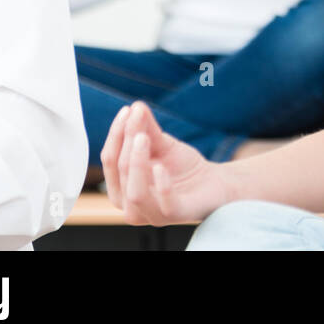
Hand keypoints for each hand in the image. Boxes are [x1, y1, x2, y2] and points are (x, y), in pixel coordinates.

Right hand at [101, 102, 230, 225]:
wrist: (213, 182)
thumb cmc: (182, 166)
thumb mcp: (162, 144)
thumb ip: (146, 128)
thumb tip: (135, 107)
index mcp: (121, 187)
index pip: (110, 160)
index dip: (116, 135)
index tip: (127, 110)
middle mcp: (130, 205)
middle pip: (120, 171)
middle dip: (127, 142)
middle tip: (137, 118)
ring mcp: (151, 214)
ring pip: (135, 192)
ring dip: (137, 162)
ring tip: (143, 137)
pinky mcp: (174, 216)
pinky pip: (164, 204)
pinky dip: (161, 184)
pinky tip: (161, 166)